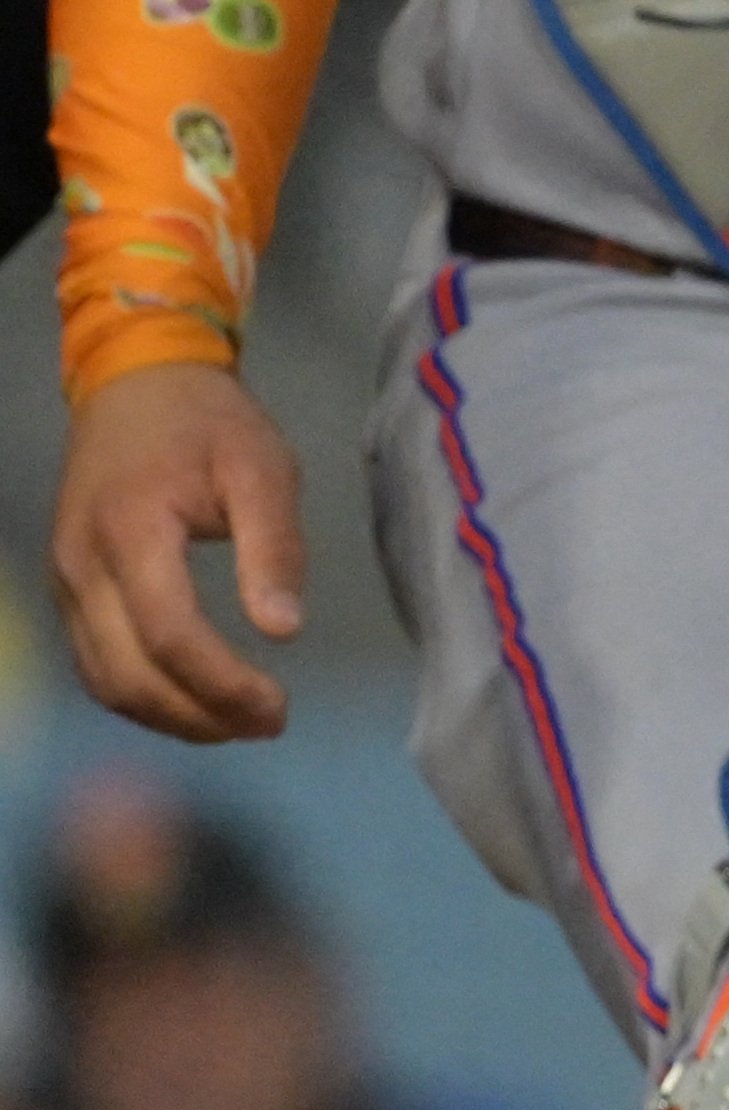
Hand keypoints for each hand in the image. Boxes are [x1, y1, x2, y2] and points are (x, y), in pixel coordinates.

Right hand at [55, 361, 302, 741]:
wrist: (137, 384)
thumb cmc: (209, 424)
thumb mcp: (263, 468)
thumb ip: (274, 547)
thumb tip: (283, 631)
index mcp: (131, 531)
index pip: (169, 634)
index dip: (222, 683)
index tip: (280, 706)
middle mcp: (82, 566)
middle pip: (128, 674)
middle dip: (199, 715)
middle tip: (269, 725)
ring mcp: (65, 581)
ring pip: (103, 679)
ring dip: (168, 717)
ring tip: (238, 724)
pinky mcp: (67, 589)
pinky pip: (93, 663)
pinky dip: (140, 694)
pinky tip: (194, 701)